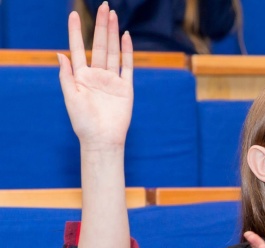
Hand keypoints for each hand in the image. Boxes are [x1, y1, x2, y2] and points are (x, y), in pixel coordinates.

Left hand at [58, 2, 132, 150]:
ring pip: (113, 52)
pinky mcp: (126, 87)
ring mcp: (112, 80)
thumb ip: (66, 75)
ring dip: (113, 33)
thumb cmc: (83, 122)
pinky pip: (127, 66)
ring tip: (113, 15)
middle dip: (100, 26)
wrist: (102, 139)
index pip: (78, 49)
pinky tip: (126, 37)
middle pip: (99, 45)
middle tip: (103, 7)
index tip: (74, 15)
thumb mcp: (70, 97)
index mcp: (81, 77)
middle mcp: (97, 75)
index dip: (75, 32)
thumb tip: (60, 54)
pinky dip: (127, 51)